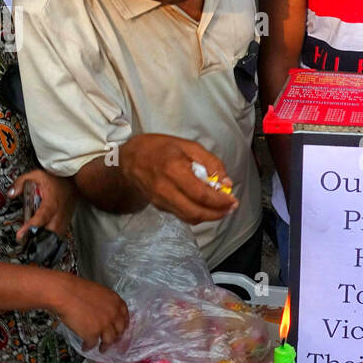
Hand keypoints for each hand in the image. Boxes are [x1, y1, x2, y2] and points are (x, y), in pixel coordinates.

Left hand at [10, 169, 75, 241]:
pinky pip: (59, 233)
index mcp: (52, 202)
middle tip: (24, 241)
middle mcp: (59, 212)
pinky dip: (51, 237)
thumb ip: (22, 182)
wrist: (73, 181)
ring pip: (55, 234)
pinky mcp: (66, 221)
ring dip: (44, 239)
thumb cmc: (56, 179)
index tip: (21, 234)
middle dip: (38, 238)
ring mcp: (64, 218)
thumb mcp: (37, 175)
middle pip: (50, 231)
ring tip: (31, 241)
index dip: (31, 226)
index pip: (42, 216)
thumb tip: (11, 193)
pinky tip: (43, 237)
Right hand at [50, 274, 128, 350]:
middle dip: (116, 336)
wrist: (65, 293)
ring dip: (105, 346)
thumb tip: (104, 312)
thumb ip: (105, 303)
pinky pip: (92, 344)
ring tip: (101, 349)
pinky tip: (85, 347)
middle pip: (119, 330)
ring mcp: (104, 325)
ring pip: (109, 340)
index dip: (122, 324)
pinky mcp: (92, 334)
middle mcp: (113, 314)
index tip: (119, 329)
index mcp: (116, 302)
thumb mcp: (99, 292)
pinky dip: (88, 347)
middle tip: (111, 340)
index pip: (125, 316)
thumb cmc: (77, 289)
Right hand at [119, 134, 237, 223]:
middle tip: (231, 208)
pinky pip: (182, 215)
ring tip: (222, 209)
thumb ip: (210, 162)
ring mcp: (161, 201)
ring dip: (209, 217)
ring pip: (189, 217)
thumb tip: (226, 182)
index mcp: (174, 170)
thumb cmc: (160, 148)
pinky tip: (206, 207)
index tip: (233, 200)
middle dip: (217, 213)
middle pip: (196, 212)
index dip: (220, 201)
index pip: (201, 194)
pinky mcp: (159, 206)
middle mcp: (165, 189)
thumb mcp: (188, 146)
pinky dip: (197, 214)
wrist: (129, 159)